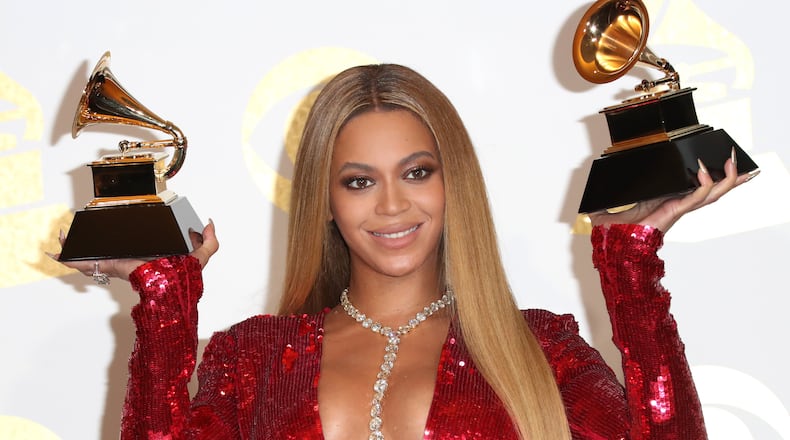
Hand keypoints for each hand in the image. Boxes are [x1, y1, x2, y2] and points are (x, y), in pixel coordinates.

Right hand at [51, 219, 217, 281]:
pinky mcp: (112, 266)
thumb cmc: (183, 280)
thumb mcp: (201, 256)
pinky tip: (60, 251)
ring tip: (64, 236)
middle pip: (108, 249)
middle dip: (93, 240)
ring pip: (93, 256)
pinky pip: (87, 265)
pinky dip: (71, 259)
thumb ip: (209, 241)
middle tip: (81, 230)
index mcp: (149, 255)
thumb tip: (209, 223)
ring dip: (76, 247)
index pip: (133, 244)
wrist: (170, 292)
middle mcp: (132, 259)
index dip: (123, 234)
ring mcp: (119, 264)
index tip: (116, 223)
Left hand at [588, 150, 758, 232]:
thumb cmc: (616, 226)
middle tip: (739, 161)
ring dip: (726, 179)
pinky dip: (704, 184)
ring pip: (711, 193)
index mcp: (669, 200)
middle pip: (713, 190)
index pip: (697, 187)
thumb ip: (614, 191)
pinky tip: (705, 172)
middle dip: (730, 177)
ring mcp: (678, 207)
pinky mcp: (675, 211)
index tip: (726, 164)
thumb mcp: (618, 201)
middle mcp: (678, 204)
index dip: (714, 178)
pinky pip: (696, 196)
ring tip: (734, 163)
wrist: (613, 244)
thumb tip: (601, 182)